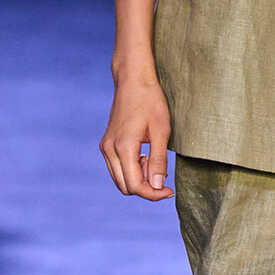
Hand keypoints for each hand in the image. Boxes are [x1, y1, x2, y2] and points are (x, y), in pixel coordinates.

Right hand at [100, 73, 173, 198]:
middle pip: (125, 187)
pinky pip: (116, 168)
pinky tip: (144, 155)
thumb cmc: (150, 101)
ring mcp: (105, 146)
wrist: (133, 80)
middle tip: (162, 171)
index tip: (169, 191)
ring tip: (153, 160)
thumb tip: (157, 186)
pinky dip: (131, 170)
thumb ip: (158, 161)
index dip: (153, 194)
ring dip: (138, 178)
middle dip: (146, 187)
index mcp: (123, 147)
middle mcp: (109, 149)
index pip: (135, 186)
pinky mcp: (106, 143)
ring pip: (119, 179)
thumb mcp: (161, 131)